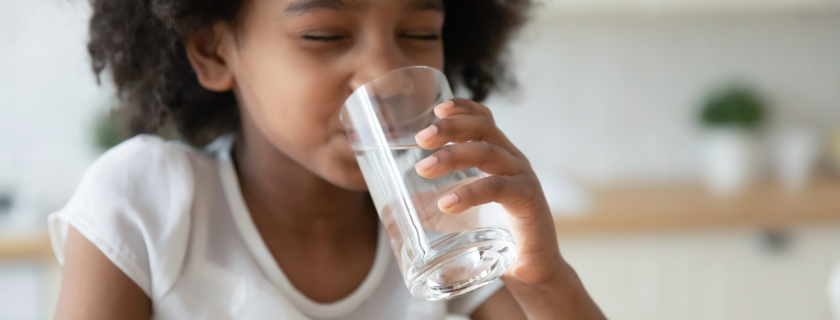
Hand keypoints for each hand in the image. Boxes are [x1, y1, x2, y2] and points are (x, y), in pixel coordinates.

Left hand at [414, 98, 603, 318]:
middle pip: (484, 129)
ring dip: (453, 156)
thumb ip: (434, 204)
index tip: (437, 109)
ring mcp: (523, 179)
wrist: (533, 272)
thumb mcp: (462, 214)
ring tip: (423, 168)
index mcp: (500, 158)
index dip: (463, 108)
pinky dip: (470, 192)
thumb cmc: (497, 239)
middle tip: (421, 138)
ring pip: (488, 152)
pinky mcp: (528, 201)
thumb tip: (390, 208)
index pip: (485, 120)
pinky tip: (447, 203)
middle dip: (450, 128)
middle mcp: (513, 162)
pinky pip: (498, 188)